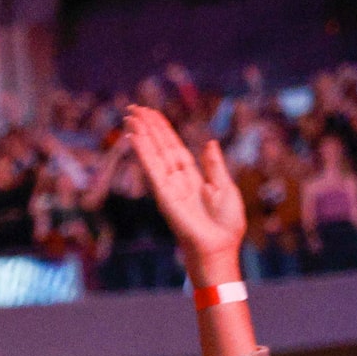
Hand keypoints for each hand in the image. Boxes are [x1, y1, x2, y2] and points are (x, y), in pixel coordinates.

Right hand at [123, 106, 246, 283]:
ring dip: (141, 135)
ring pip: (153, 154)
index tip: (150, 113)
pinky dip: (143, 153)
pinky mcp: (164, 195)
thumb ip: (214, 165)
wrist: (220, 247)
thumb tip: (208, 142)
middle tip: (133, 108)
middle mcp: (176, 179)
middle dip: (148, 127)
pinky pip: (152, 170)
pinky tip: (134, 138)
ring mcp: (168, 187)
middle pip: (159, 147)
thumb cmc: (226, 224)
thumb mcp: (226, 187)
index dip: (162, 129)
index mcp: (192, 176)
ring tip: (130, 117)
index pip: (173, 147)